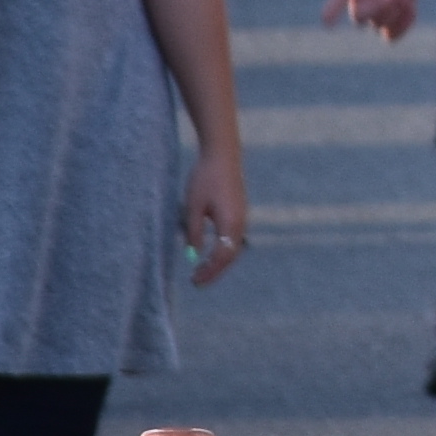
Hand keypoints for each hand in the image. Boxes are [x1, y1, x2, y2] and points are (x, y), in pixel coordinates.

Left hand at [179, 143, 247, 287]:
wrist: (222, 154)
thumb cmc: (205, 178)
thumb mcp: (193, 206)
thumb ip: (194, 231)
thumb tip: (194, 254)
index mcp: (230, 223)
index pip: (222, 257)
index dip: (209, 272)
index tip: (195, 281)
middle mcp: (240, 223)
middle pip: (230, 256)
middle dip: (214, 271)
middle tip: (197, 281)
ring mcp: (242, 217)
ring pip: (233, 248)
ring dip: (218, 261)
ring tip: (202, 270)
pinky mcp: (239, 211)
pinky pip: (233, 238)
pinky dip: (222, 250)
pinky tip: (210, 252)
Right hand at [326, 0, 425, 37]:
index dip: (334, 6)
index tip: (327, 21)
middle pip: (359, 15)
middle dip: (381, 5)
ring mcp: (375, 9)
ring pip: (378, 24)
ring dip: (398, 8)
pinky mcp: (391, 18)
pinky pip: (390, 35)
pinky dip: (403, 24)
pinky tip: (412, 8)